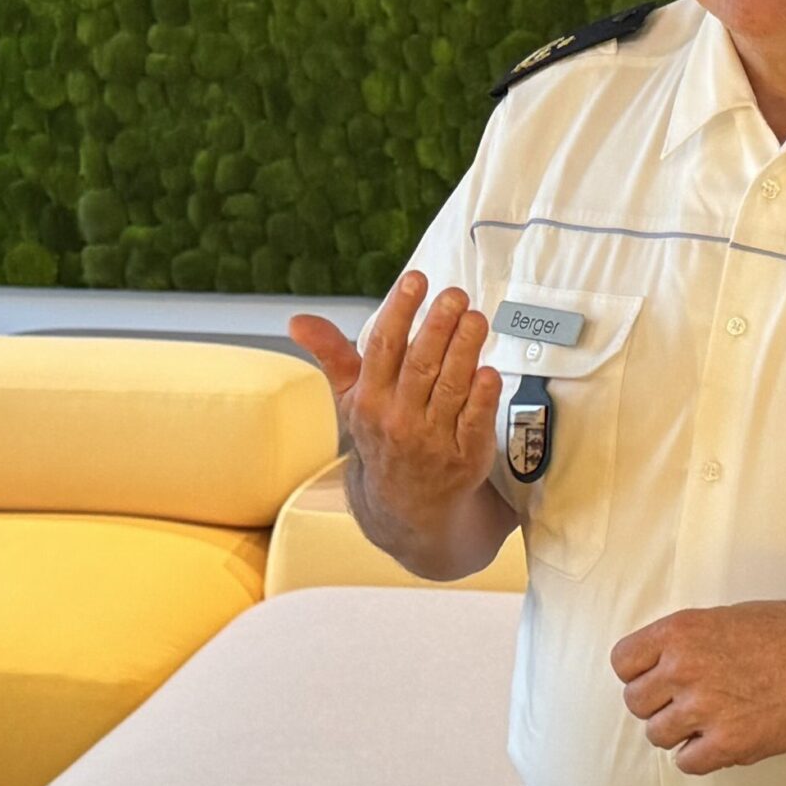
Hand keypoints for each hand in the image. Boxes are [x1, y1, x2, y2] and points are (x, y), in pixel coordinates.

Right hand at [288, 271, 501, 525]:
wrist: (406, 504)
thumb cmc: (382, 436)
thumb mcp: (351, 399)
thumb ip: (331, 354)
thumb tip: (296, 321)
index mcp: (370, 399)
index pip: (384, 348)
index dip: (400, 311)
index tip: (415, 280)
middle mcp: (399, 419)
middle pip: (420, 365)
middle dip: (438, 326)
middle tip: (455, 295)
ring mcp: (434, 439)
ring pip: (450, 388)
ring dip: (465, 351)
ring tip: (476, 318)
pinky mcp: (467, 456)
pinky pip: (474, 422)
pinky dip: (482, 397)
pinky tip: (489, 370)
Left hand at [611, 601, 785, 774]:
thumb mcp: (723, 617)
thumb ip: (685, 642)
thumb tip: (658, 666)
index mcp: (679, 632)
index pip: (622, 661)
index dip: (638, 672)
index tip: (655, 677)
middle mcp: (684, 669)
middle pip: (635, 702)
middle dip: (656, 703)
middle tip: (684, 701)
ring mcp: (705, 708)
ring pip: (657, 735)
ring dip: (677, 732)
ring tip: (705, 721)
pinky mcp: (729, 744)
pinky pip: (687, 763)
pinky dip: (699, 756)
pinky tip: (718, 741)